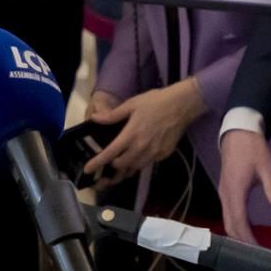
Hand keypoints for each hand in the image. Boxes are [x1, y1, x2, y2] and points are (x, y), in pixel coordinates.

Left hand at [83, 79, 204, 184]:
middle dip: (112, 165)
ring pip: (135, 167)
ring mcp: (154, 153)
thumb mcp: (131, 104)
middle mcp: (142, 148)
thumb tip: (95, 118)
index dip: (97, 162)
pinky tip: (138, 154)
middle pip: (122, 165)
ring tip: (120, 161)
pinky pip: (148, 163)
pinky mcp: (164, 154)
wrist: (182, 105)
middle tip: (108, 159)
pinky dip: (139, 162)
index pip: (111, 154)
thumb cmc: (156, 101)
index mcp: (131, 135)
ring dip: (126, 166)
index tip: (88, 169)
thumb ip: (113, 115)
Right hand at [218, 127, 270, 242]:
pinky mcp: (226, 190)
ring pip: (227, 220)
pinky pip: (228, 213)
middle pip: (229, 225)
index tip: (258, 251)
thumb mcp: (266, 165)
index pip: (238, 221)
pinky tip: (248, 229)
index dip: (247, 238)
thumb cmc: (252, 148)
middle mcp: (226, 195)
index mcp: (234, 191)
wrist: (236, 132)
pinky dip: (237, 225)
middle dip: (241, 241)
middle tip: (258, 254)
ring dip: (238, 234)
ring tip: (254, 245)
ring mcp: (224, 193)